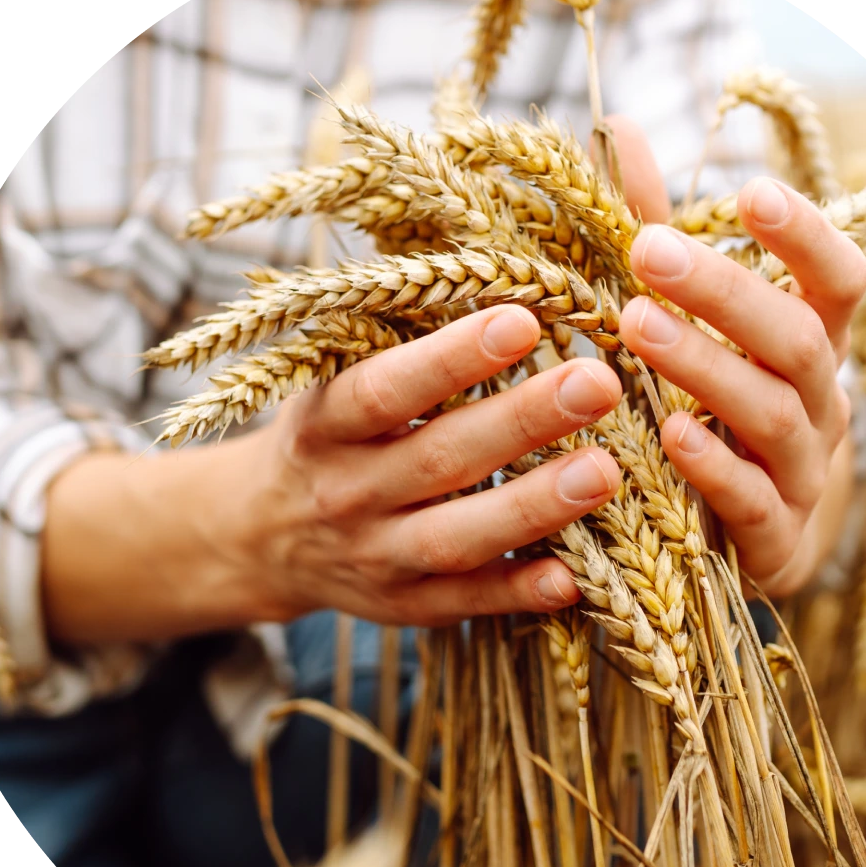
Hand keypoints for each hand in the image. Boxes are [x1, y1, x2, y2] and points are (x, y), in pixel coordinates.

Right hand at [236, 305, 622, 626]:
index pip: (385, 390)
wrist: (261, 537)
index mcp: (323, 424)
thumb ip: (397, 335)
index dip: (450, 359)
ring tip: (604, 471)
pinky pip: (464, 604)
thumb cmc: (327, 434)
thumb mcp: (332, 379)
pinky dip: (516, 593)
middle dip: (520, 421)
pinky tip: (573, 576)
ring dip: (531, 508)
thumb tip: (494, 260)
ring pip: (455, 539)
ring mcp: (373, 557)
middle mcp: (343, 494)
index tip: (523, 320)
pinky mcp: (404, 606)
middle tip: (598, 383)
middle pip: (437, 460)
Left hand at [604, 117, 865, 595]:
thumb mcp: (694, 327)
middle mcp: (821, 406)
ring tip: (636, 326)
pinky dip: (711, 465)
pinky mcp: (774, 538)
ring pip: (774, 414)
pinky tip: (664, 433)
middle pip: (798, 340)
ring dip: (707, 366)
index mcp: (810, 351)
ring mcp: (803, 475)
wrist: (746, 543)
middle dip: (727, 293)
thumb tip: (615, 127)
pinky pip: (752, 500)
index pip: (839, 283)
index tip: (752, 191)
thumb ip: (660, 237)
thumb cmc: (712, 415)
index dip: (806, 238)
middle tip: (648, 252)